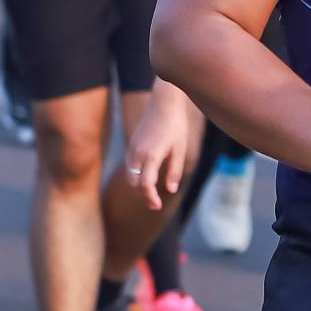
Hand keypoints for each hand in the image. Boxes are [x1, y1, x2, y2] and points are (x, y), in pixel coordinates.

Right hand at [122, 85, 201, 211]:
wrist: (163, 104)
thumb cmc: (175, 126)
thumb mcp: (180, 149)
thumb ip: (174, 171)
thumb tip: (170, 190)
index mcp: (152, 156)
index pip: (145, 185)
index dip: (150, 199)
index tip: (156, 206)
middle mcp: (138, 154)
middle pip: (135, 184)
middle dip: (143, 194)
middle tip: (155, 203)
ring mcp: (132, 149)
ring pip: (130, 175)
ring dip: (139, 184)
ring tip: (152, 191)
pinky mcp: (131, 144)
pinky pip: (130, 166)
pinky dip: (136, 174)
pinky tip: (148, 174)